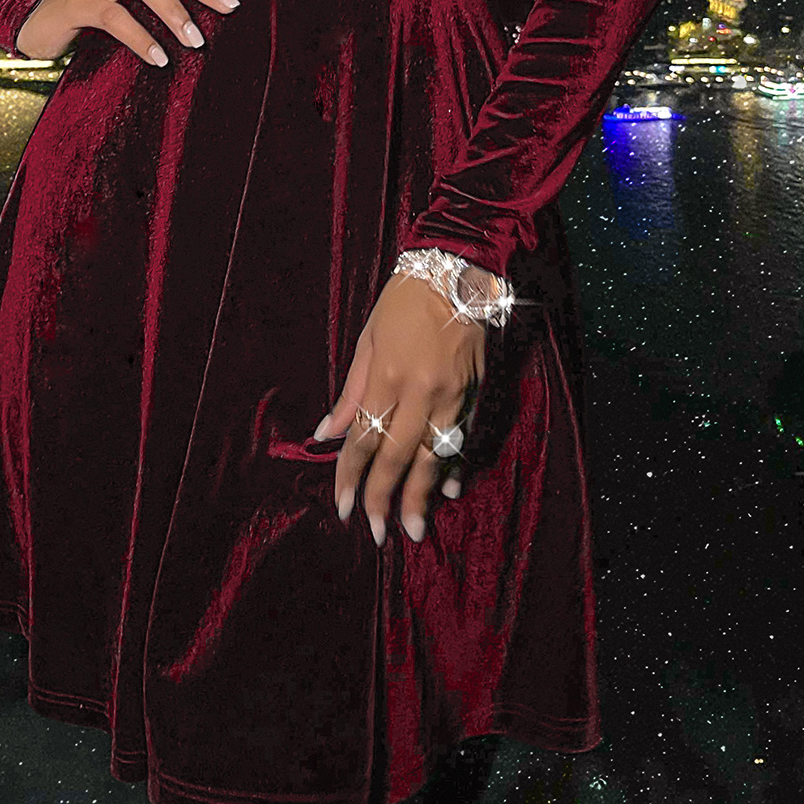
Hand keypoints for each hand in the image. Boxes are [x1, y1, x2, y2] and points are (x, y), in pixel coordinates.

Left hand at [315, 271, 485, 547]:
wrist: (460, 270)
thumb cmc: (404, 299)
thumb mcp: (367, 338)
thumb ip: (351, 390)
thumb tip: (327, 432)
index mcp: (386, 375)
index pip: (364, 438)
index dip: (351, 476)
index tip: (344, 507)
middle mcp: (419, 391)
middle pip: (397, 456)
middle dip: (385, 498)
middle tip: (379, 533)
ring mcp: (451, 395)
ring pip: (433, 455)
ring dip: (421, 495)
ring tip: (412, 528)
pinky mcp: (476, 392)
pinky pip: (464, 438)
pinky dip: (454, 465)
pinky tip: (448, 489)